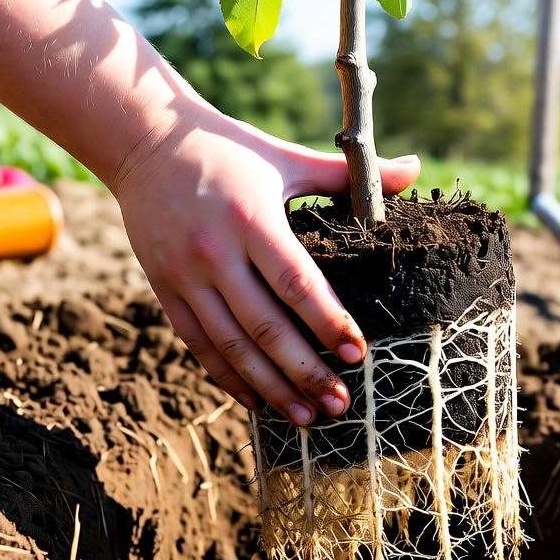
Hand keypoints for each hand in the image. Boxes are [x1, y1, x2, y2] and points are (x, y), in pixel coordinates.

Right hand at [111, 98, 418, 425]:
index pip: (295, 281)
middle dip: (305, 370)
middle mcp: (215, 252)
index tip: (358, 354)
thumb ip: (345, 175)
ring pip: (231, 345)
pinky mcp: (165, 288)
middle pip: (265, 325)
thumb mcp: (285, 157)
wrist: (144, 141)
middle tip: (340, 404)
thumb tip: (415, 169)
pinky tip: (257, 402)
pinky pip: (198, 343)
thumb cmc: (229, 150)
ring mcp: (185, 275)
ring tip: (306, 417)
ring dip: (270, 386)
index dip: (327, 320)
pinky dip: (227, 377)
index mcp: (251, 218)